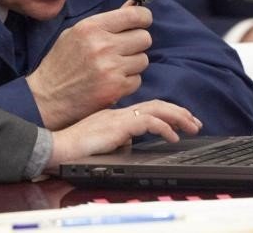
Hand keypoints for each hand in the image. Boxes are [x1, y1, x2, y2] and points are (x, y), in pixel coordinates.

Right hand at [26, 1, 151, 129]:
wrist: (47, 97)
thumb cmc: (60, 63)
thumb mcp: (77, 33)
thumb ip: (106, 21)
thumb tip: (133, 5)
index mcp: (91, 27)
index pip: (134, 15)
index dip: (143, 18)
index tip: (141, 23)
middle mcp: (103, 45)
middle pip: (144, 38)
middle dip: (137, 43)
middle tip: (123, 50)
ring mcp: (111, 68)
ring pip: (143, 59)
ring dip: (133, 64)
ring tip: (114, 67)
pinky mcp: (115, 88)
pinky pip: (137, 80)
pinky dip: (128, 82)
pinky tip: (112, 82)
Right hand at [45, 100, 202, 170]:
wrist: (57, 147)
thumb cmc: (73, 146)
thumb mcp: (101, 140)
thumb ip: (116, 138)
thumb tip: (129, 144)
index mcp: (115, 114)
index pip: (147, 107)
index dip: (168, 112)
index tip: (182, 121)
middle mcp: (119, 111)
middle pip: (156, 104)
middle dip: (179, 112)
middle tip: (195, 122)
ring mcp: (118, 116)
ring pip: (156, 109)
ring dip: (178, 116)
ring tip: (192, 126)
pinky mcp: (117, 125)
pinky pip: (147, 122)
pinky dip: (164, 127)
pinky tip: (172, 137)